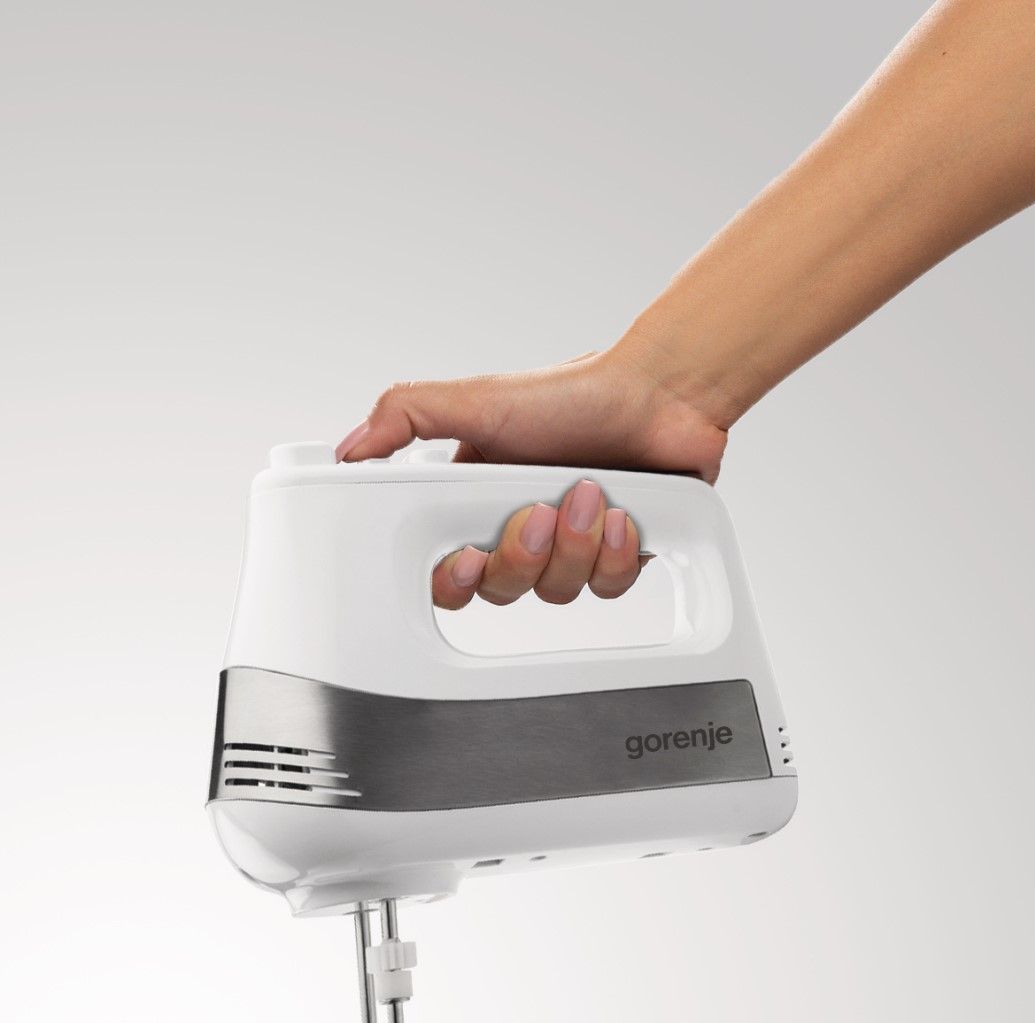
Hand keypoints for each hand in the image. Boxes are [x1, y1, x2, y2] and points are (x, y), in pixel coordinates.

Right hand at [335, 341, 728, 608]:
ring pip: (555, 591)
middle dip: (521, 556)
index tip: (465, 558)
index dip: (451, 580)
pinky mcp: (616, 557)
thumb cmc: (573, 394)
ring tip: (589, 494)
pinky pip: (607, 588)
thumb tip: (350, 450)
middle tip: (539, 513)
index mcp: (477, 502)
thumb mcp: (476, 400)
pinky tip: (623, 515)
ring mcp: (569, 546)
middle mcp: (520, 529)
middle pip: (501, 588)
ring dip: (574, 545)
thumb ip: (404, 417)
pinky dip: (617, 553)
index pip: (446, 571)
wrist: (659, 395)